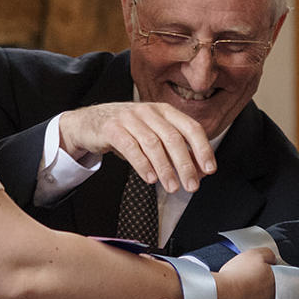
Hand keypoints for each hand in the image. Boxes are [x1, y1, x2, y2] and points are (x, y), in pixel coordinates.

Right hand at [58, 102, 215, 192]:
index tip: (209, 169)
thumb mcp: (153, 137)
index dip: (203, 149)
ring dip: (165, 168)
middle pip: (173, 138)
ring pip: (153, 144)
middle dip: (185, 164)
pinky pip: (130, 147)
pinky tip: (149, 178)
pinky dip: (142, 164)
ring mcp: (129, 118)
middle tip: (191, 185)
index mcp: (165, 111)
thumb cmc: (127, 131)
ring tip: (172, 187)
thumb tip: (198, 172)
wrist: (89, 123)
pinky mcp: (112, 128)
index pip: (191, 127)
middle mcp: (149, 111)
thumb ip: (174, 151)